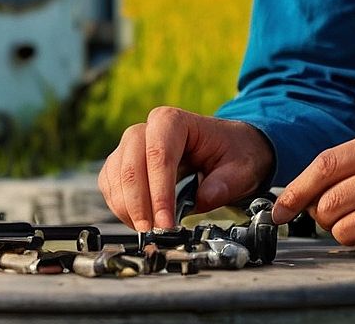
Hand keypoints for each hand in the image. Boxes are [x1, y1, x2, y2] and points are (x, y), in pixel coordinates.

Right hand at [97, 107, 274, 230]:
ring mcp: (132, 145)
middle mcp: (147, 129)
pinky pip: (110, 184)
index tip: (166, 223)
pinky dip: (120, 207)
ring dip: (128, 209)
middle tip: (154, 232)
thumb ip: (226, 183)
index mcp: (175, 121)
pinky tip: (138, 221)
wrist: (228, 147)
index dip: (160, 192)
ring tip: (148, 231)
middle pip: (131, 165)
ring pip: (116, 176)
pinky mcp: (124, 163)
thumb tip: (205, 197)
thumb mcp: (243, 166)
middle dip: (140, 204)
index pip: (159, 154)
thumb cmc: (233, 151)